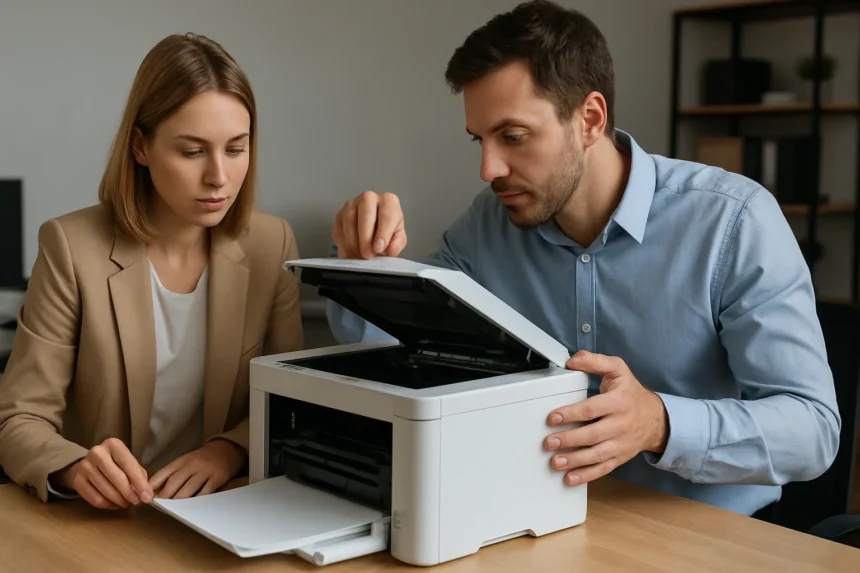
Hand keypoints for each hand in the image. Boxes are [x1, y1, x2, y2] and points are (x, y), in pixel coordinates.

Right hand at [51, 437, 152, 509]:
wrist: (90, 464)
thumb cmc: (116, 463)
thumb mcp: (128, 462)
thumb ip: (138, 474)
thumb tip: (146, 493)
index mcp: (113, 444)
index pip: (128, 464)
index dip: (139, 483)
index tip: (147, 497)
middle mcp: (97, 453)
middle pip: (117, 478)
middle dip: (130, 494)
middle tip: (138, 502)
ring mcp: (85, 466)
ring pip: (106, 491)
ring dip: (120, 501)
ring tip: (127, 504)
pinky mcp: (77, 481)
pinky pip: (95, 499)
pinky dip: (108, 505)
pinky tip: (115, 504)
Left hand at [149, 439, 245, 499]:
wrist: (225, 450)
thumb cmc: (200, 460)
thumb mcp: (184, 462)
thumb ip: (171, 474)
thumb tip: (152, 492)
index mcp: (181, 461)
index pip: (164, 473)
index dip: (153, 485)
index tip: (145, 496)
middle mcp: (192, 464)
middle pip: (176, 480)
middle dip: (165, 495)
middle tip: (158, 506)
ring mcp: (206, 470)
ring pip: (190, 486)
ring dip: (180, 499)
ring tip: (172, 509)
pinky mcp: (218, 477)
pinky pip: (207, 490)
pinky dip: (198, 499)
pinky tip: (192, 507)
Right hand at [333, 191, 406, 258]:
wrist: (373, 228)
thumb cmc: (387, 230)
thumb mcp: (398, 238)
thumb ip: (397, 243)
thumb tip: (391, 249)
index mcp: (388, 201)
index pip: (387, 214)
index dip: (383, 233)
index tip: (379, 248)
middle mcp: (369, 198)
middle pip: (366, 212)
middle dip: (366, 237)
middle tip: (368, 254)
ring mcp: (352, 205)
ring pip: (349, 220)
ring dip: (353, 241)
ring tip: (360, 255)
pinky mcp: (339, 215)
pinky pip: (338, 229)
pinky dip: (344, 244)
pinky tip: (351, 252)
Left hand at [544, 350, 668, 485]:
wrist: (656, 419)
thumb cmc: (631, 393)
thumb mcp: (617, 369)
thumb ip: (594, 361)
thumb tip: (571, 360)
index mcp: (618, 402)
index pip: (592, 409)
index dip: (571, 414)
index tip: (553, 418)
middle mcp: (620, 424)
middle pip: (593, 435)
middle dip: (569, 440)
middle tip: (549, 443)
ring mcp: (621, 444)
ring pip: (597, 455)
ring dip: (575, 461)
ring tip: (556, 462)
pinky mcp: (620, 457)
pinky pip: (603, 469)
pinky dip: (586, 475)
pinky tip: (570, 478)